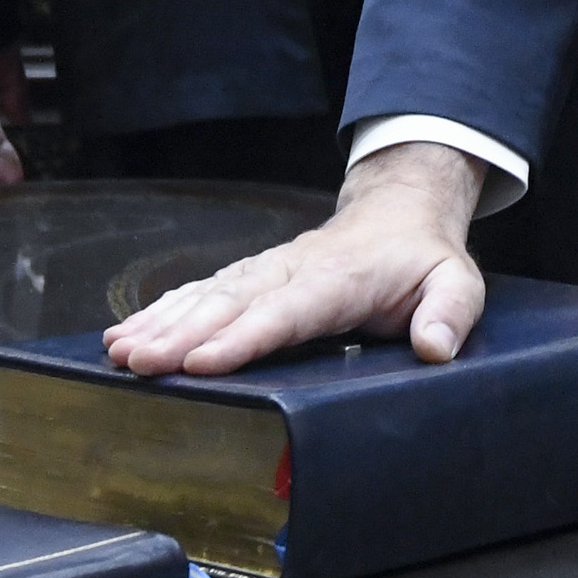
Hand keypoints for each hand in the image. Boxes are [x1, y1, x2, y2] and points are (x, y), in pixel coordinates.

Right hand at [103, 141, 486, 374]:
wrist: (397, 213)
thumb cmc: (422, 257)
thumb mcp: (457, 282)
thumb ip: (450, 312)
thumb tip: (434, 347)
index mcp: (338, 278)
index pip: (285, 310)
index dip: (243, 337)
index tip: (202, 360)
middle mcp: (292, 270)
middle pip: (231, 304)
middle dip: (181, 335)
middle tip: (139, 363)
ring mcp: (266, 270)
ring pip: (206, 296)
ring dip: (161, 323)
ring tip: (120, 352)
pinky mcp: (251, 277)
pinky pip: (201, 292)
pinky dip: (161, 312)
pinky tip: (127, 334)